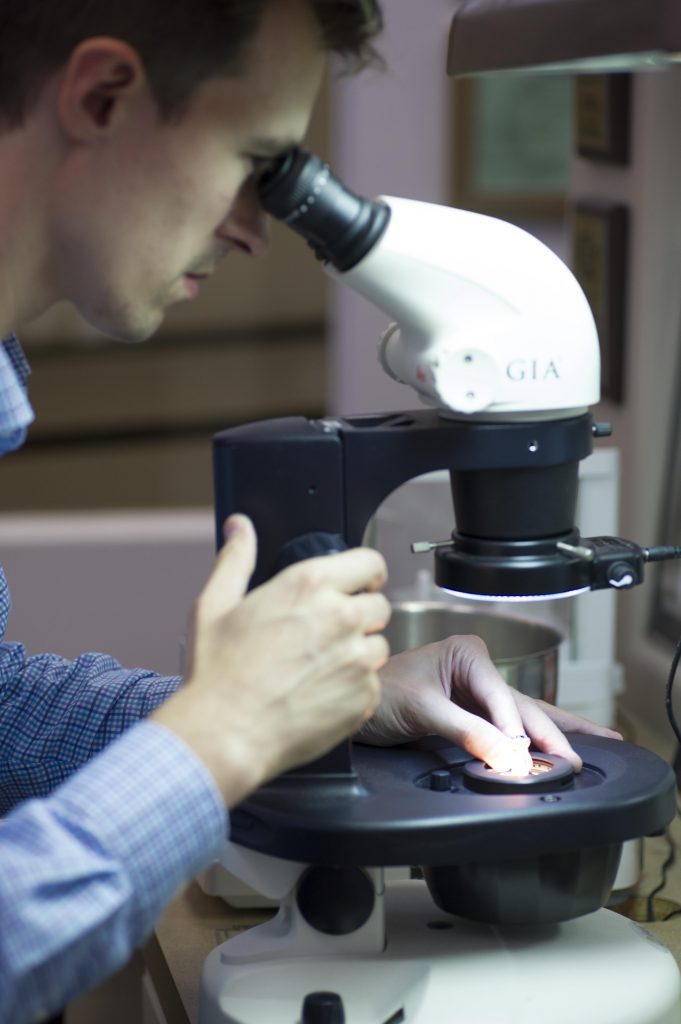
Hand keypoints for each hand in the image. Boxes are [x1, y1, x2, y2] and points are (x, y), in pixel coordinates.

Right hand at [152, 515, 389, 805]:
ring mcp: (357, 658)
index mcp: (310, 585)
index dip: (367, 574)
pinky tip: (321, 695)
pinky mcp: (364, 696)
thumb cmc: (219, 673)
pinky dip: (354, 691)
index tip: (360, 585)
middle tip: (327, 636)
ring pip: (379, 646)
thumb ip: (236, 558)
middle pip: (379, 605)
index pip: (370, 563)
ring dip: (359, 654)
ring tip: (320, 669)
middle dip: (359, 616)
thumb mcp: (215, 604)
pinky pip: (373, 686)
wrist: (225, 733)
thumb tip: (240, 528)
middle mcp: (341, 616)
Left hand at [356, 635, 621, 772]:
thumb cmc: (381, 692)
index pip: (501, 696)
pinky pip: (512, 728)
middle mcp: (480, 670)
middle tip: (575, 762)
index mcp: (468, 654)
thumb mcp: (421, 709)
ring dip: (558, 735)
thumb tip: (505, 753)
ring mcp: (480, 694)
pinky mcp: (476, 716)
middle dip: (552, 735)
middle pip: (523, 707)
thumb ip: (464, 730)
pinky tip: (569, 743)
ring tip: (603, 744)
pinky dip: (538, 740)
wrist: (356, 704)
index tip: (523, 758)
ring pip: (526, 717)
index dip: (513, 729)